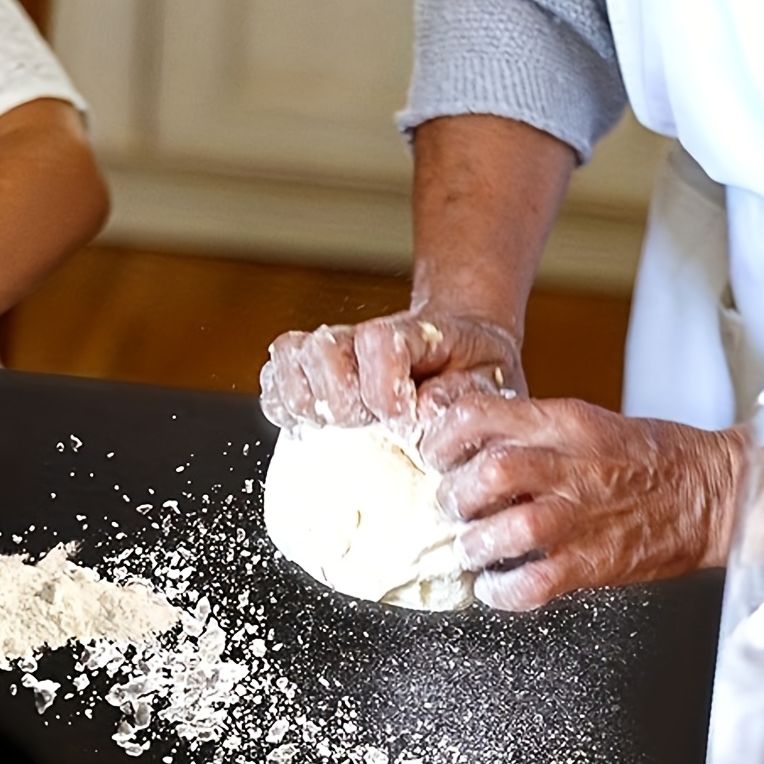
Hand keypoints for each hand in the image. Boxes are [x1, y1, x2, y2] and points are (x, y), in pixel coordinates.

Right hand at [259, 309, 524, 436]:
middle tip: (361, 425)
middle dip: (338, 395)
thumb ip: (465, 395)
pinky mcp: (307, 376)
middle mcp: (360, 340)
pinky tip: (305, 427)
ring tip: (328, 427)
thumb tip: (424, 413)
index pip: (377, 340)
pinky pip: (272, 380)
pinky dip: (280, 404)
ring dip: (302, 399)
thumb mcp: (490, 382)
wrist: (461, 350)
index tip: (400, 419)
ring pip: (289, 355)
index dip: (383, 384)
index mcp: (410, 336)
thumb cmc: (475, 376)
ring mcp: (329, 354)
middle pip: (322, 346)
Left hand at [420, 393, 744, 610]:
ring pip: (506, 530)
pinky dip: (502, 591)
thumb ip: (525, 429)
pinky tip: (494, 587)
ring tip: (474, 549)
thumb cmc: (646, 458)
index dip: (441, 438)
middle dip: (454, 496)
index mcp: (562, 423)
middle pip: (488, 474)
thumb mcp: (583, 421)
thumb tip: (458, 437)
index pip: (479, 415)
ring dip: (475, 545)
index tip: (435, 457)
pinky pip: (532, 585)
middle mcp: (569, 467)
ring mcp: (581, 518)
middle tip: (454, 510)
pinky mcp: (593, 564)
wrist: (716, 493)